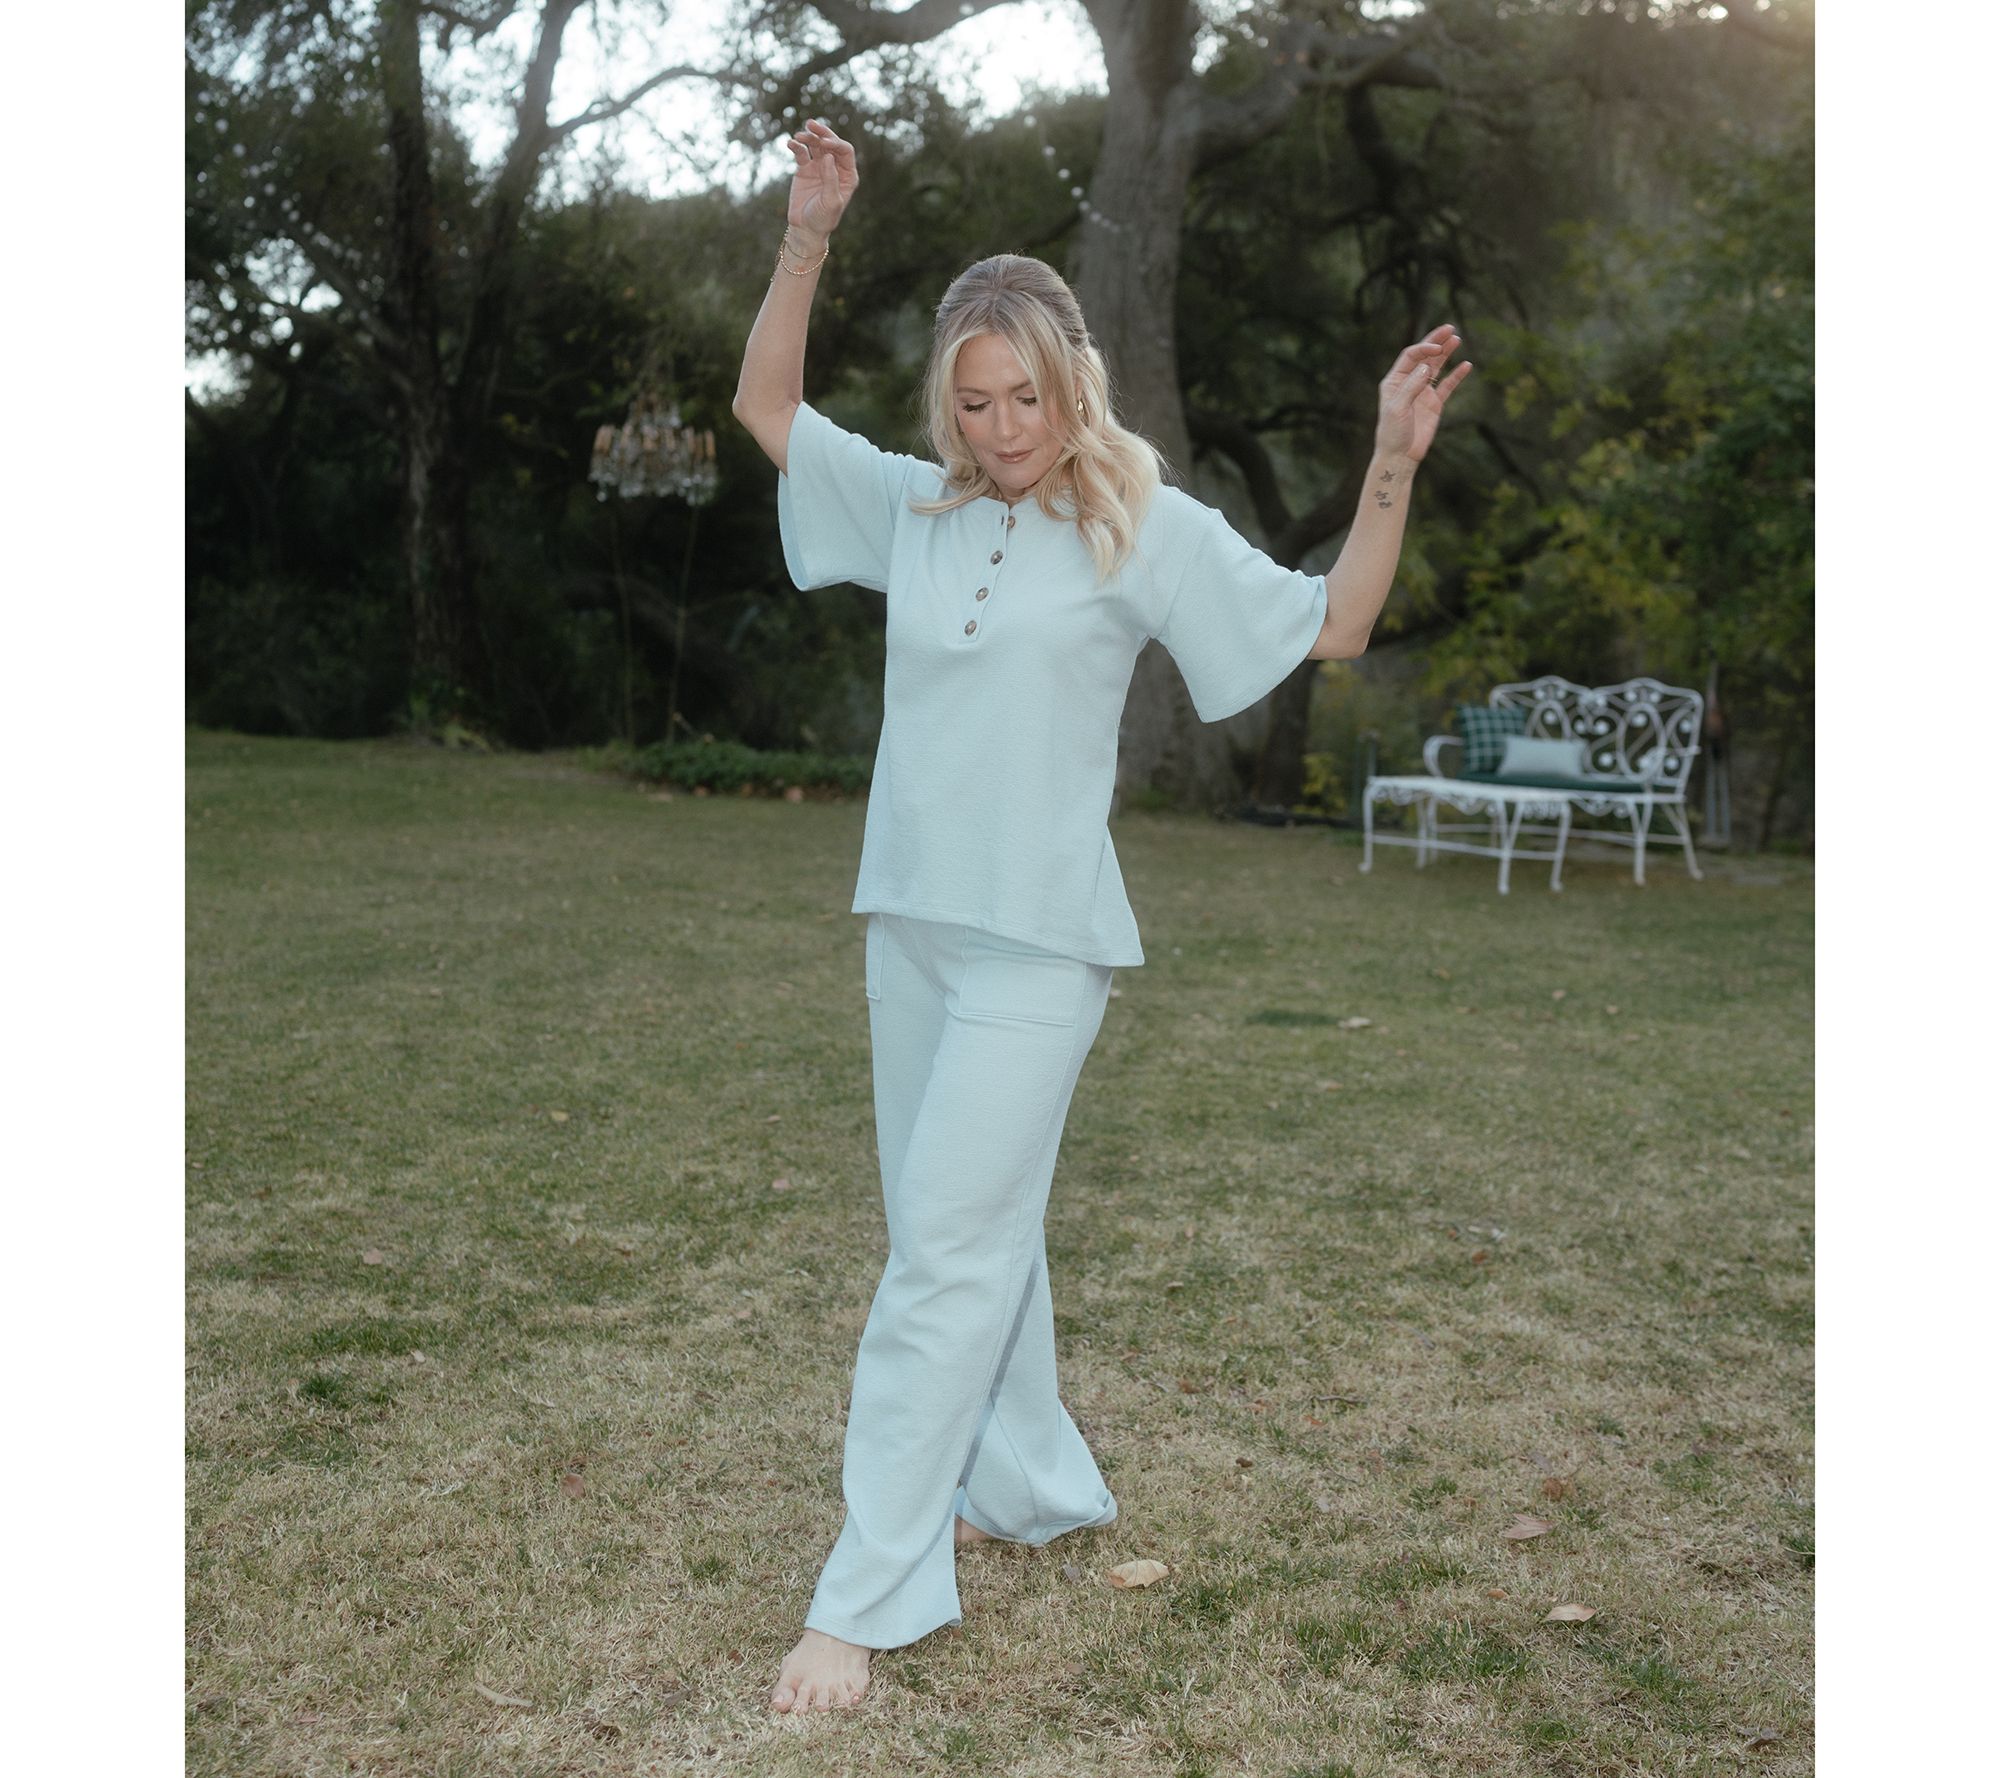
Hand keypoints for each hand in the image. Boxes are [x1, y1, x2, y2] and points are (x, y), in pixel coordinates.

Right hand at [785, 118, 857, 243]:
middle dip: (822, 133)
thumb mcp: (831, 201)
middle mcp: (834, 167)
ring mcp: (819, 166)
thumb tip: (827, 156)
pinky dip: (796, 146)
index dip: (835, 143)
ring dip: (808, 137)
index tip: (823, 144)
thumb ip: (831, 179)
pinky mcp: (804, 169)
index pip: (845, 151)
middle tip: (810, 124)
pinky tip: (791, 143)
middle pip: (830, 143)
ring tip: (798, 136)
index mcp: (847, 175)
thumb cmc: (823, 219)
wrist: (805, 229)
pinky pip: (801, 153)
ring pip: (815, 145)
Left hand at [1375, 324, 1471, 465]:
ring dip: (1446, 353)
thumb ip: (1411, 386)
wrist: (1400, 457)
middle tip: (1450, 328)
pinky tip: (1466, 365)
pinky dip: (1456, 375)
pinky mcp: (1434, 404)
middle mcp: (1408, 383)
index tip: (1437, 349)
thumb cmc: (1392, 433)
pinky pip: (1447, 386)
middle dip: (1436, 342)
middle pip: (1424, 357)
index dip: (1424, 349)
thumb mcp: (1397, 408)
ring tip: (1457, 339)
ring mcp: (1422, 392)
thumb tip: (1427, 367)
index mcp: (1394, 381)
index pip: (1411, 356)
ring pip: (1436, 367)